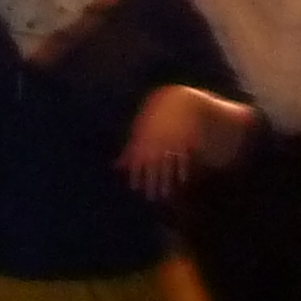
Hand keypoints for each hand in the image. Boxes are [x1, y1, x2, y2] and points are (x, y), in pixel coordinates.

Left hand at [119, 83, 215, 198]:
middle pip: (153, 165)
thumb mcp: (140, 132)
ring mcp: (171, 140)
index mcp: (144, 138)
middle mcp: (157, 141)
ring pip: (168, 164)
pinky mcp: (186, 139)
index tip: (136, 188)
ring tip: (165, 195)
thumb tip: (115, 167)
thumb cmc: (155, 120)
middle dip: (151, 182)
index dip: (136, 175)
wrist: (179, 102)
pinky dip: (182, 169)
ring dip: (166, 180)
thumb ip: (129, 151)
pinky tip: (182, 180)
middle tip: (151, 198)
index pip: (138, 160)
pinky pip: (183, 156)